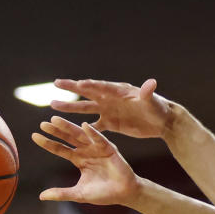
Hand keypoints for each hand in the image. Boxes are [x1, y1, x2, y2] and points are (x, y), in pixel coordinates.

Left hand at [33, 118, 139, 206]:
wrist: (124, 194)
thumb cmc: (103, 194)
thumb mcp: (79, 194)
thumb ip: (61, 193)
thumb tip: (41, 196)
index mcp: (79, 159)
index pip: (60, 149)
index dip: (48, 143)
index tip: (34, 136)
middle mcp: (86, 151)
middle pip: (68, 139)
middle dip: (56, 131)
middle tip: (43, 124)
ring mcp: (97, 148)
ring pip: (80, 135)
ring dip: (68, 127)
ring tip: (55, 120)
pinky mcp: (109, 149)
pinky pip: (99, 139)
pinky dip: (92, 133)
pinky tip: (83, 125)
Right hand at [50, 77, 172, 139]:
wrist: (161, 120)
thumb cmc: (158, 108)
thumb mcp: (152, 101)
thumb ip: (148, 93)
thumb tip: (151, 83)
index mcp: (118, 91)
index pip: (101, 86)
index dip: (90, 85)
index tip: (77, 83)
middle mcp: (110, 99)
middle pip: (87, 92)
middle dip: (72, 89)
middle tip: (56, 84)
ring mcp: (109, 111)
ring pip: (86, 109)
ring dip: (70, 108)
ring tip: (53, 105)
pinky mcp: (111, 123)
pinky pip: (94, 125)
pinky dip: (82, 128)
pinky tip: (68, 130)